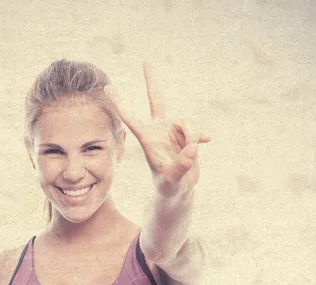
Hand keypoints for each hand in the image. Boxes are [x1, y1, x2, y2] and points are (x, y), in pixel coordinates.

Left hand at [105, 61, 211, 197]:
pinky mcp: (187, 135)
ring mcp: (173, 131)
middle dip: (153, 81)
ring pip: (189, 121)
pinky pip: (198, 129)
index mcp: (148, 139)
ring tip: (192, 152)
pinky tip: (207, 141)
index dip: (121, 103)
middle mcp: (160, 130)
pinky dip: (202, 136)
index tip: (108, 88)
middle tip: (146, 61)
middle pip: (157, 100)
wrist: (178, 191)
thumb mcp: (173, 181)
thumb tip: (193, 147)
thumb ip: (181, 166)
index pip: (132, 118)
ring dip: (194, 135)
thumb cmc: (169, 188)